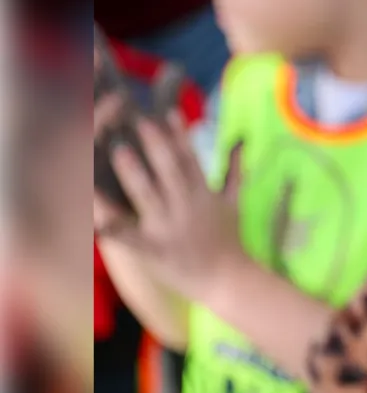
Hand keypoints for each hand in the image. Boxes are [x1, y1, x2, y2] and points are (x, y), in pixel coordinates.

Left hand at [93, 111, 247, 303]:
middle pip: (171, 171)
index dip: (180, 135)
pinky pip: (132, 239)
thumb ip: (234, 169)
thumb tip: (241, 140)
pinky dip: (116, 231)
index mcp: (203, 194)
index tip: (167, 111)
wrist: (229, 280)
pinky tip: (98, 222)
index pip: (191, 159)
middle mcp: (186, 207)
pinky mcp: (156, 251)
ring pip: (149, 196)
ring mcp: (170, 229)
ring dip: (134, 173)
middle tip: (139, 121)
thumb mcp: (234, 201)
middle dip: (156, 145)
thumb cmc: (229, 239)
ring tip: (118, 150)